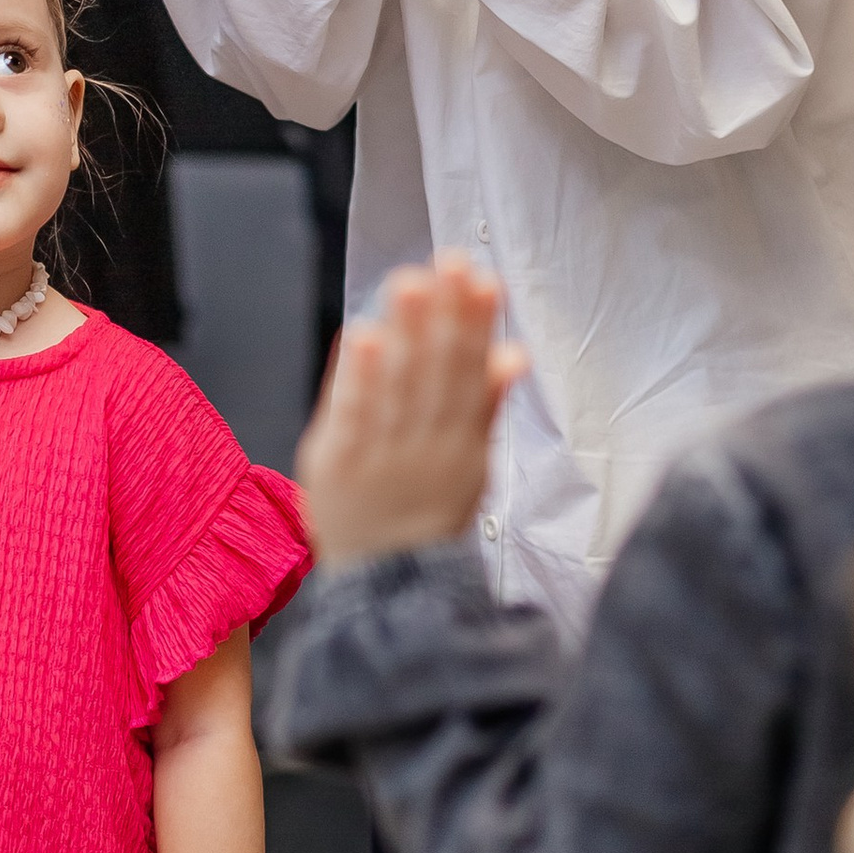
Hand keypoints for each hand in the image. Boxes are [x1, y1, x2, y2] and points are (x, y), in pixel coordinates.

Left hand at [295, 254, 527, 563]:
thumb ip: (486, 408)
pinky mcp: (339, 465)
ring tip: (409, 283)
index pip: (474, 377)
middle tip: (449, 264)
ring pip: (400, 387)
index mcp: (464, 448)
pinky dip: (360, 377)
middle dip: (446, 316)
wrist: (385, 588)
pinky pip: (353, 417)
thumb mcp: (471, 468)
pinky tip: (364, 335)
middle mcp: (427, 449)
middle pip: (440, 375)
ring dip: (406, 333)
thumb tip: (514, 353)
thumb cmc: (426, 517)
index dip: (478, 327)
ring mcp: (382, 457)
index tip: (482, 280)